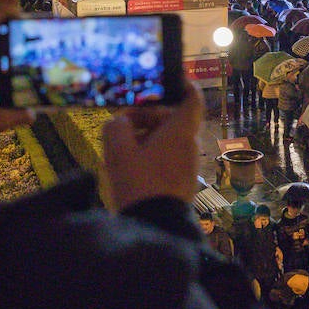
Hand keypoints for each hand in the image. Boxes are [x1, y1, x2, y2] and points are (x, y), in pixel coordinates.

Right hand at [103, 77, 203, 209]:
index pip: (192, 98)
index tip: (167, 81)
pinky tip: (131, 165)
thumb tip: (121, 122)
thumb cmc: (138, 184)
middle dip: (149, 115)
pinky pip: (169, 157)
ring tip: (122, 145)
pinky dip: (152, 153)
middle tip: (123, 120)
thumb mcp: (117, 149)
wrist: (154, 227)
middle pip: (174, 118)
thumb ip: (116, 126)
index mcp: (180, 131)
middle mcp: (190, 145)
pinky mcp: (182, 182)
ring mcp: (188, 165)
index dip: (182, 85)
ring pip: (169, 139)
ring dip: (147, 135)